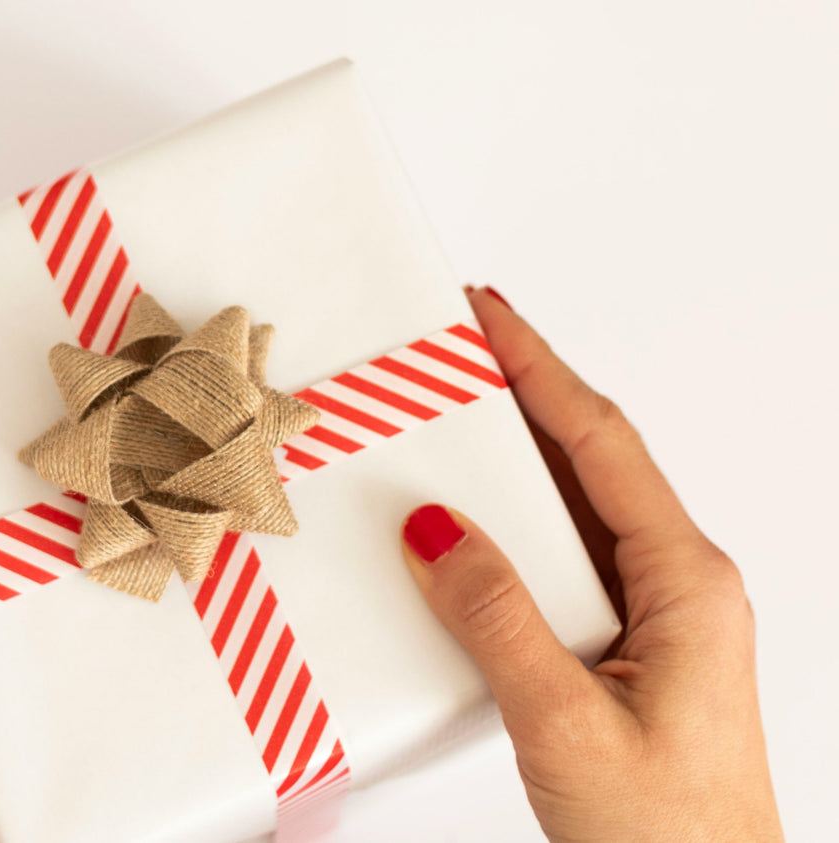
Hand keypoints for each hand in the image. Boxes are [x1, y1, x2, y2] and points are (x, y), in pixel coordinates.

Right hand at [397, 287, 781, 841]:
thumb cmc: (669, 835)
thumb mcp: (566, 722)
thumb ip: (496, 619)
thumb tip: (435, 528)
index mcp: (686, 584)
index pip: (601, 445)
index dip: (541, 370)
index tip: (490, 317)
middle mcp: (679, 588)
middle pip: (591, 464)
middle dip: (523, 400)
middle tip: (458, 354)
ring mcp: (656, 621)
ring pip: (575, 516)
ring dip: (513, 469)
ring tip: (449, 430)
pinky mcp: (627, 655)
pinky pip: (563, 568)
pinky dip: (511, 535)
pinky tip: (468, 536)